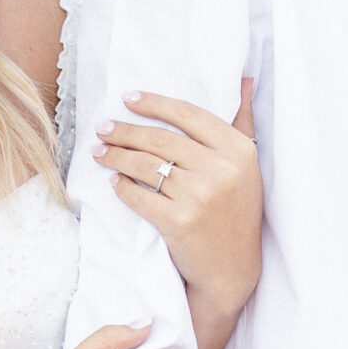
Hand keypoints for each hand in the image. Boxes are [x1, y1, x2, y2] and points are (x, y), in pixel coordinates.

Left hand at [93, 82, 261, 340]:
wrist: (232, 270)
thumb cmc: (238, 213)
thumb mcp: (248, 166)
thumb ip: (243, 121)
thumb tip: (245, 79)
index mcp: (239, 150)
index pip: (189, 115)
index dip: (154, 103)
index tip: (128, 98)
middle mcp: (221, 170)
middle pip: (161, 139)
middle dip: (125, 131)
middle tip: (103, 127)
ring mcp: (200, 197)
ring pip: (145, 166)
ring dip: (116, 156)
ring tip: (100, 151)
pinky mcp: (179, 222)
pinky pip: (140, 196)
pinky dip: (122, 188)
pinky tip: (114, 182)